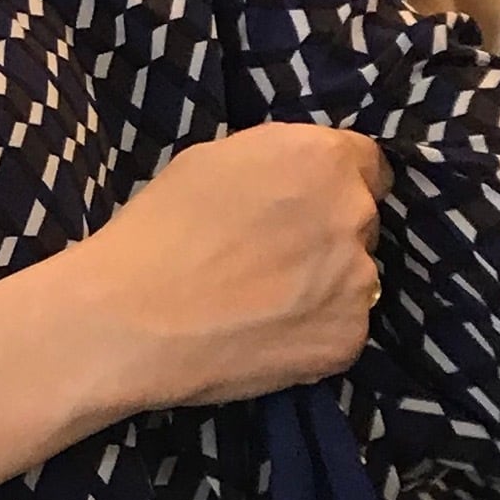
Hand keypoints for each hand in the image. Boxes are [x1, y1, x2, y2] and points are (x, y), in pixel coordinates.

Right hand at [71, 123, 390, 412]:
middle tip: (272, 262)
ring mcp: (357, 282)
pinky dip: (311, 337)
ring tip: (262, 309)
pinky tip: (264, 340)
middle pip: (362, 224)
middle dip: (328, 237)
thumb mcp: (215, 161)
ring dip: (323, 289)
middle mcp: (354, 214)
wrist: (130, 319)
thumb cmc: (158, 232)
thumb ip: (275, 164)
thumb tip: (293, 184)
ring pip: (354, 282)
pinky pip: (341, 332)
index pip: (369, 166)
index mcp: (323, 159)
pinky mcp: (347, 340)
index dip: (332, 188)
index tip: (303, 210)